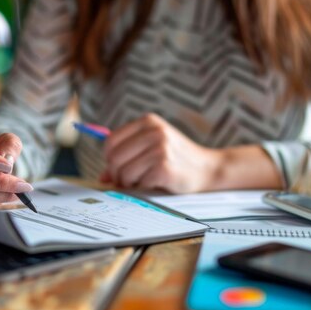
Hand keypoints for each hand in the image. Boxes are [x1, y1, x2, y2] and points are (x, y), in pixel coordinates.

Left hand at [101, 113, 221, 192]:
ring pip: (124, 172)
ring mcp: (160, 148)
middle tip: (128, 181)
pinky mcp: (165, 166)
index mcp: (148, 122)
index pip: (111, 141)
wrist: (208, 169)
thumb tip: (102, 177)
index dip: (110, 159)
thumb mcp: (153, 149)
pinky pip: (139, 182)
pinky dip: (143, 187)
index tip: (119, 169)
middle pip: (114, 158)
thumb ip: (127, 157)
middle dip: (117, 174)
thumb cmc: (177, 160)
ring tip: (143, 181)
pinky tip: (155, 183)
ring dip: (129, 183)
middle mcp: (154, 131)